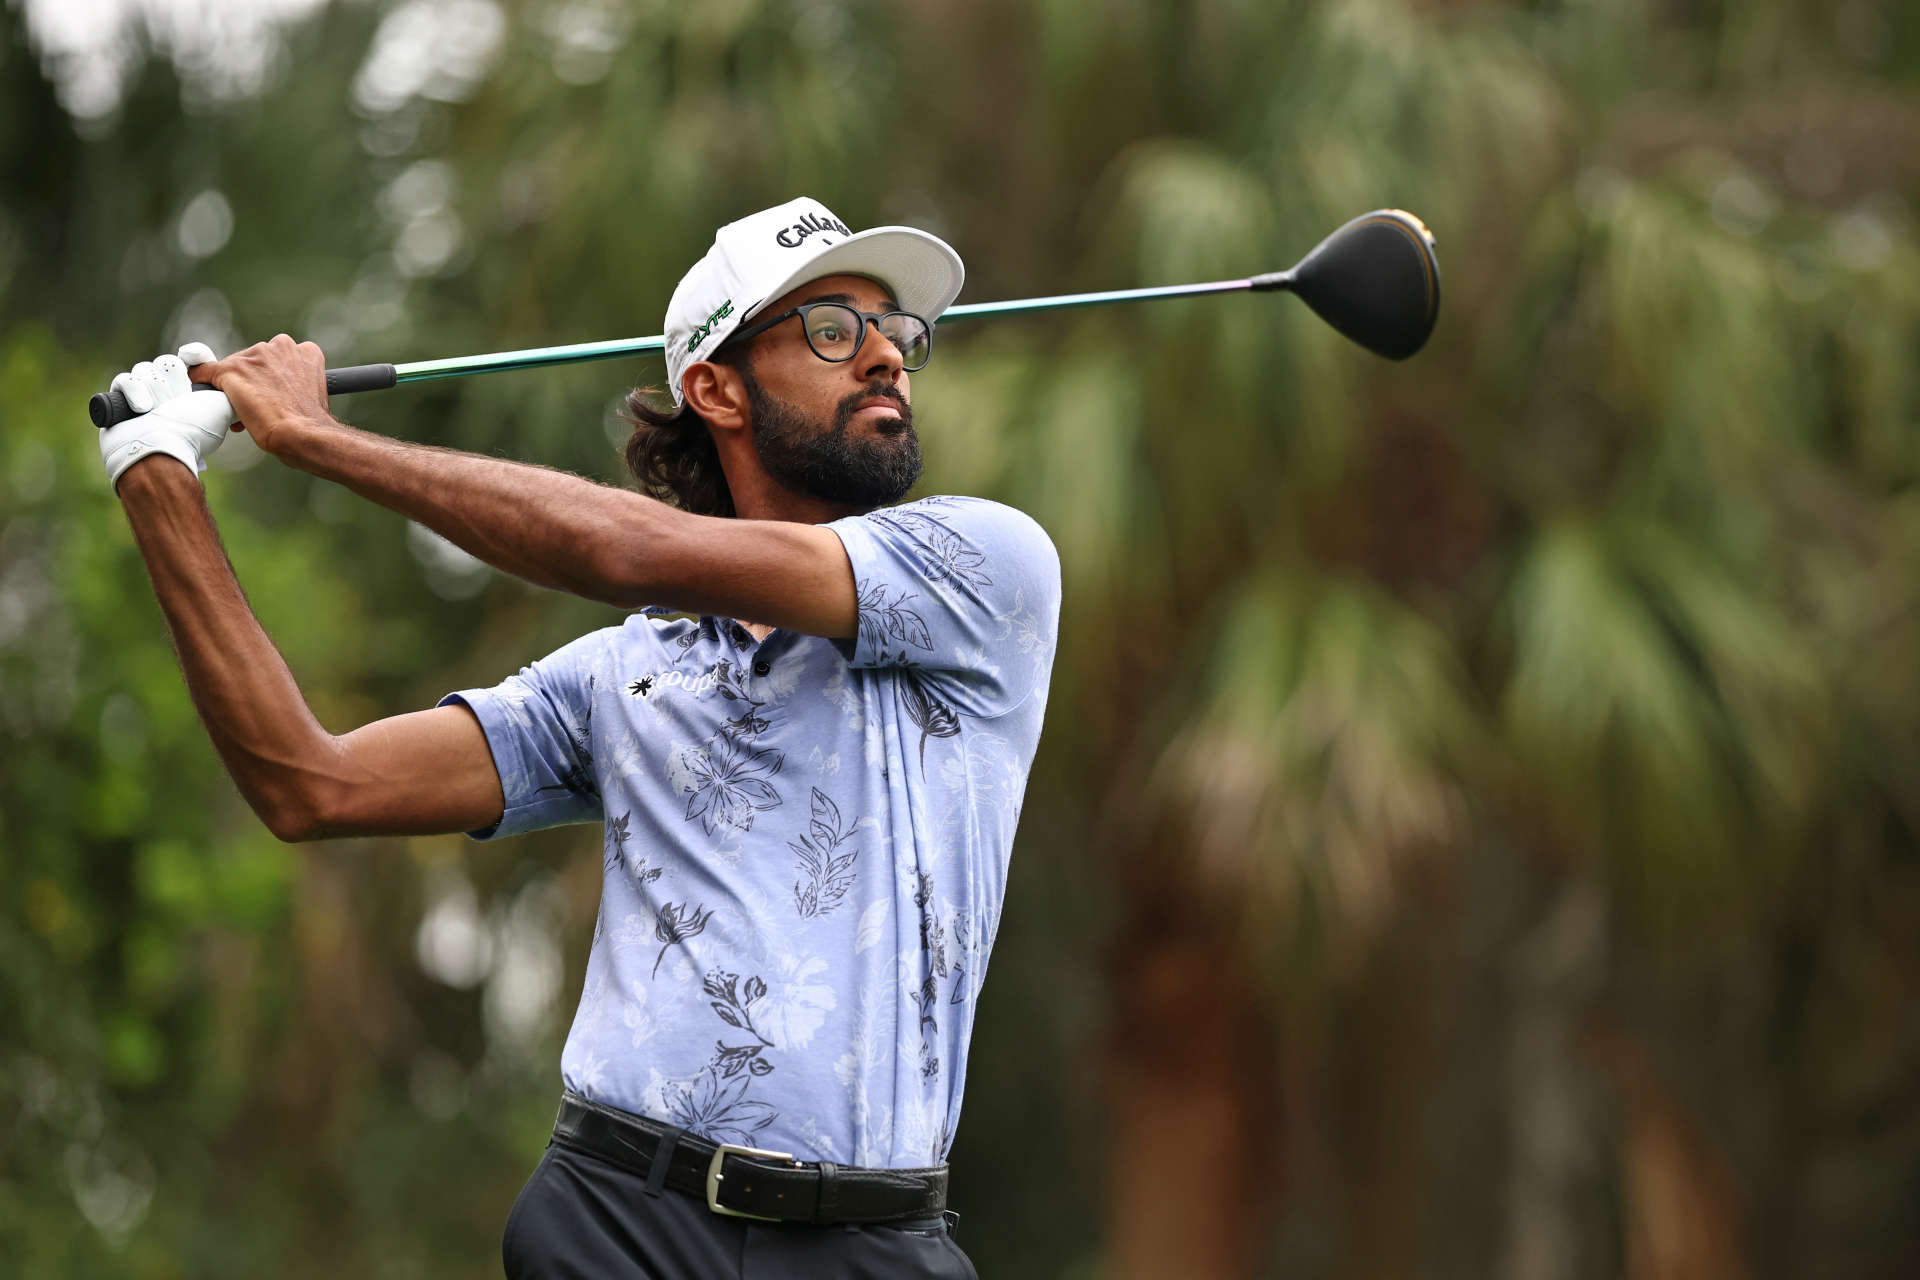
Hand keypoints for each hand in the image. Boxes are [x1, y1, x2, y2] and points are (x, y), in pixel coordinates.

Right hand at [99, 343, 235, 490]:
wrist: (161, 451)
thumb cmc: (193, 431)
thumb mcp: (224, 409)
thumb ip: (232, 391)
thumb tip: (243, 387)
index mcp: (194, 391)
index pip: (194, 359)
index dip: (195, 355)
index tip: (193, 357)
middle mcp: (168, 392)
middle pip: (167, 362)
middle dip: (173, 379)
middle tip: (177, 400)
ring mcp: (143, 395)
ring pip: (145, 369)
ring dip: (154, 389)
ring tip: (157, 409)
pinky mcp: (118, 400)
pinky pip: (124, 379)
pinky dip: (133, 391)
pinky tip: (142, 407)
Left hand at [184, 333, 330, 455]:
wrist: (302, 434)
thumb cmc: (311, 423)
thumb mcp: (314, 393)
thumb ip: (298, 383)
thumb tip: (282, 393)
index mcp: (305, 351)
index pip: (280, 357)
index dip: (273, 376)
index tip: (272, 392)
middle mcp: (280, 346)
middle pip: (255, 359)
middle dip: (253, 380)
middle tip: (257, 405)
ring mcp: (254, 357)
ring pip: (234, 367)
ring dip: (236, 386)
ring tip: (243, 412)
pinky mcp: (231, 369)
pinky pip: (205, 371)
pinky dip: (200, 380)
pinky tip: (199, 388)